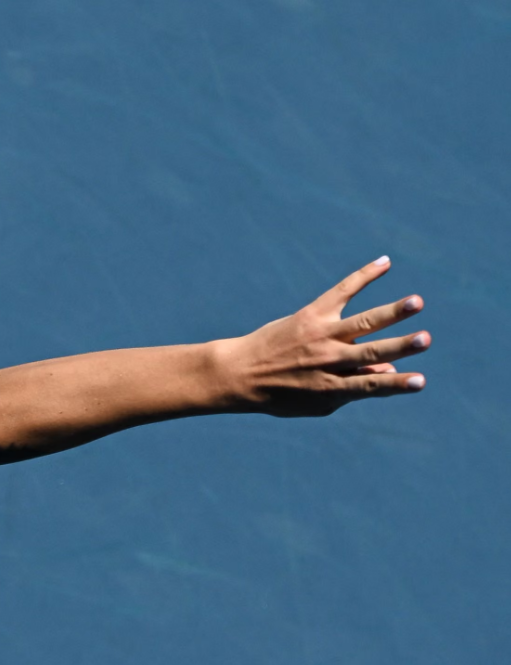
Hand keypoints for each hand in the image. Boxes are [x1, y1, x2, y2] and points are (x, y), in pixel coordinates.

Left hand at [215, 257, 429, 417]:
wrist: (239, 373)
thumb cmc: (282, 393)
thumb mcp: (317, 402)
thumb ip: (353, 389)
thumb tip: (390, 369)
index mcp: (330, 386)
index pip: (369, 386)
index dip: (395, 384)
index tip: (420, 381)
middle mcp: (327, 360)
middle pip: (369, 352)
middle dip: (399, 346)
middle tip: (425, 339)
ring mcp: (319, 334)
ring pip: (361, 322)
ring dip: (391, 312)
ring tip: (417, 302)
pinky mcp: (310, 314)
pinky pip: (342, 291)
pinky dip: (363, 276)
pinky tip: (385, 262)